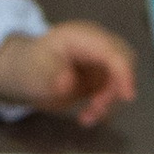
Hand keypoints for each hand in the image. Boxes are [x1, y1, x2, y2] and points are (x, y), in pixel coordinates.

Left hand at [0, 23, 138, 123]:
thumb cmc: (29, 67)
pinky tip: (86, 117)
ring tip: (86, 116)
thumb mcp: (36, 71)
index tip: (127, 96)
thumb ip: (52, 76)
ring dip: (108, 101)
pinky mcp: (100, 75)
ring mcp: (99, 60)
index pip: (111, 51)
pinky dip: (103, 107)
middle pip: (124, 61)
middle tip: (97, 107)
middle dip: (117, 88)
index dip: (123, 72)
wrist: (26, 74)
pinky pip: (112, 92)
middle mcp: (95, 44)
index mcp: (81, 36)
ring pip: (120, 80)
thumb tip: (68, 83)